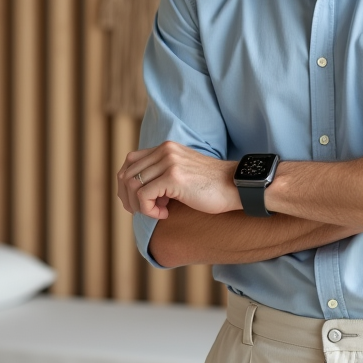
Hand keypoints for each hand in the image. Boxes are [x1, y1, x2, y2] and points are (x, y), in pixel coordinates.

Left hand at [116, 141, 239, 219]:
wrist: (236, 186)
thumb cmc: (211, 186)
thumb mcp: (182, 172)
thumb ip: (162, 174)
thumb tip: (137, 192)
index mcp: (166, 148)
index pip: (130, 161)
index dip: (127, 184)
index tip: (137, 201)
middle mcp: (165, 150)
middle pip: (126, 174)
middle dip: (128, 197)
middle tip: (142, 211)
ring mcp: (168, 162)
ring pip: (132, 185)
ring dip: (139, 205)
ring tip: (157, 212)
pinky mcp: (173, 177)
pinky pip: (143, 196)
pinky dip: (148, 210)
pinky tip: (165, 214)